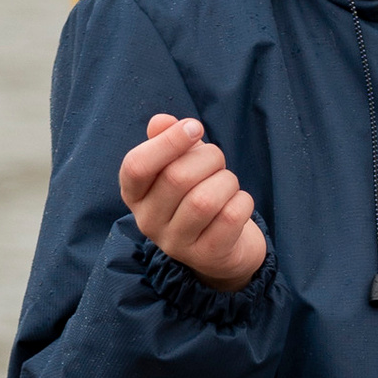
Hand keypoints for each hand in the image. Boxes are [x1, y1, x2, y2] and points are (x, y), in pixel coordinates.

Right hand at [120, 110, 267, 291]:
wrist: (224, 247)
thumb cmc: (199, 193)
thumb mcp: (181, 163)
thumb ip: (168, 140)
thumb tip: (160, 121)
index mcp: (135, 195)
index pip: (135, 166)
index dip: (167, 141)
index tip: (194, 127)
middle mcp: (148, 222)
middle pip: (176, 178)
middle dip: (209, 158)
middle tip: (218, 162)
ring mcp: (176, 243)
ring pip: (204, 200)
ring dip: (226, 181)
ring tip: (227, 185)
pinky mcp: (206, 256)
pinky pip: (230, 217)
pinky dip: (242, 201)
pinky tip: (238, 204)